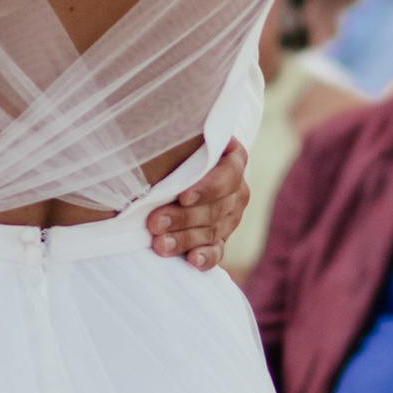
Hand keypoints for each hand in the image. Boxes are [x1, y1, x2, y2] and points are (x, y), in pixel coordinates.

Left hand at [150, 140, 248, 270]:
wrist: (178, 169)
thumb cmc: (176, 149)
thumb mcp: (181, 141)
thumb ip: (180, 140)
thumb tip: (155, 132)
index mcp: (234, 160)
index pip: (227, 175)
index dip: (206, 187)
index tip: (182, 196)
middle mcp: (237, 190)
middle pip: (216, 207)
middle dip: (183, 217)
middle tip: (155, 222)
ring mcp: (231, 217)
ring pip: (212, 231)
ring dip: (185, 239)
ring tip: (160, 244)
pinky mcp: (221, 239)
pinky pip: (217, 251)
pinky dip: (205, 258)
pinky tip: (192, 261)